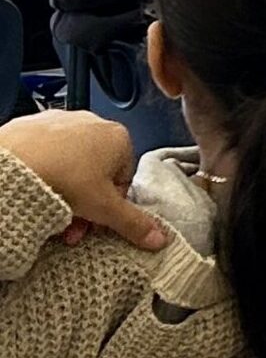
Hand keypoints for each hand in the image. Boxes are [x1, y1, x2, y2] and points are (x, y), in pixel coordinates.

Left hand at [0, 112, 166, 250]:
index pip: (123, 179)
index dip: (110, 207)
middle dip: (85, 202)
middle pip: (96, 171)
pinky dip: (41, 168)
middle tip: (70, 225)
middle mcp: (94, 122)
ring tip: (48, 209)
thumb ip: (133, 223)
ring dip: (63, 187)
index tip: (95, 223)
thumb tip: (159, 238)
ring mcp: (61, 120)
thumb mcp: (104, 208)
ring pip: (69, 161)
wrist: (14, 165)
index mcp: (119, 137)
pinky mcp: (33, 123)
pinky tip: (32, 187)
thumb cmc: (63, 178)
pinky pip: (44, 151)